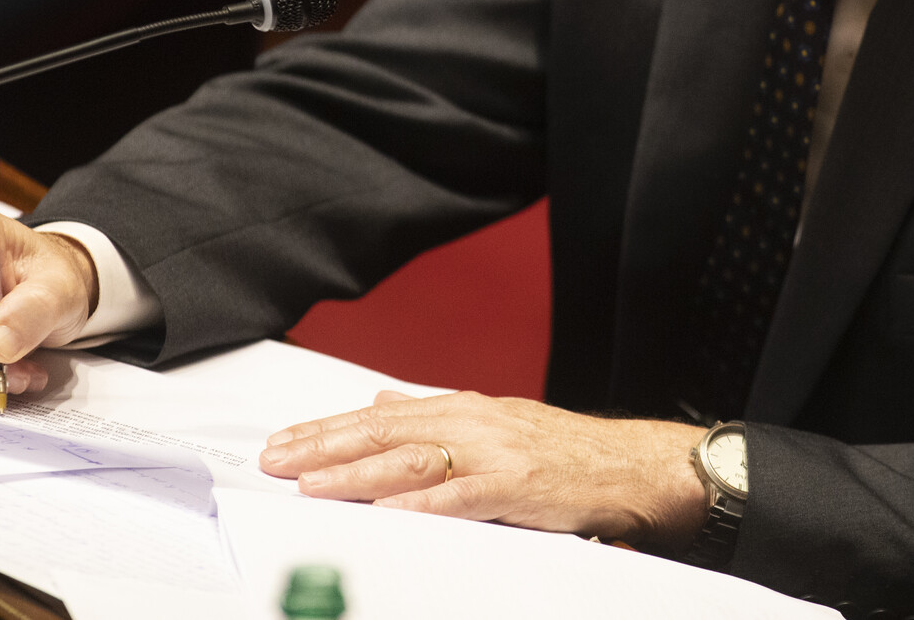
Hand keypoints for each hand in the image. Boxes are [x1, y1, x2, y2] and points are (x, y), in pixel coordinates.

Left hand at [258, 390, 711, 549]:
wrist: (636, 465)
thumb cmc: (570, 452)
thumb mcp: (497, 423)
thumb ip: (437, 415)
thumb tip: (383, 403)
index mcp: (466, 409)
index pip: (381, 417)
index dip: (327, 429)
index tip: (283, 442)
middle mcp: (475, 422)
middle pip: (385, 433)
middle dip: (325, 447)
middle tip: (277, 460)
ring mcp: (496, 453)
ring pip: (412, 460)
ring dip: (357, 474)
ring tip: (312, 485)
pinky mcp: (518, 486)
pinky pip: (460, 496)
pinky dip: (421, 503)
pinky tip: (387, 512)